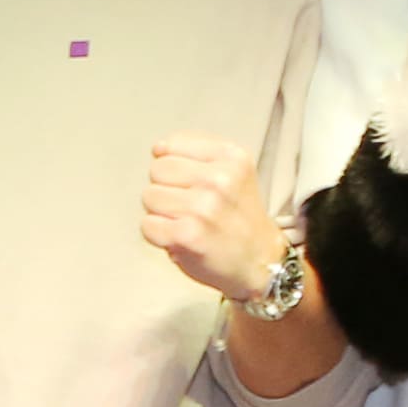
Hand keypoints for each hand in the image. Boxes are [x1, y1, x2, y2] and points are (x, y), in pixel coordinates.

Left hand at [139, 137, 289, 307]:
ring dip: (161, 212)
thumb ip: (196, 154)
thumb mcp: (233, 172)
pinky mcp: (188, 234)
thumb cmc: (238, 218)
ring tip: (187, 222)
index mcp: (232, 156)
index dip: (173, 166)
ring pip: (149, 196)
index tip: (191, 183)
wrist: (260, 261)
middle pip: (158, 169)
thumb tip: (158, 149)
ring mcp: (204, 207)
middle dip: (166, 188)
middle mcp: (220, 178)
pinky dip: (158, 235)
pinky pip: (147, 225)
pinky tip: (180, 238)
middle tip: (189, 206)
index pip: (171, 145)